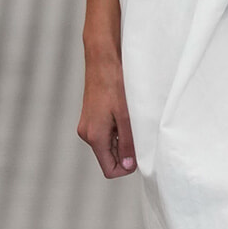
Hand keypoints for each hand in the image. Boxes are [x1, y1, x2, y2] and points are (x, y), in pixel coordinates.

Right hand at [78, 44, 136, 177]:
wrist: (102, 59)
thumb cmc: (114, 84)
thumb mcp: (127, 117)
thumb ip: (128, 143)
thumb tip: (130, 165)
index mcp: (94, 136)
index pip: (110, 169)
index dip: (127, 166)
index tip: (140, 151)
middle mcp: (87, 134)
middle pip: (109, 158)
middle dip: (126, 151)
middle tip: (138, 132)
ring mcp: (88, 125)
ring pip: (109, 145)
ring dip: (123, 138)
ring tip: (131, 119)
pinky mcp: (91, 117)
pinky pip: (106, 133)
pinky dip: (118, 129)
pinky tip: (125, 113)